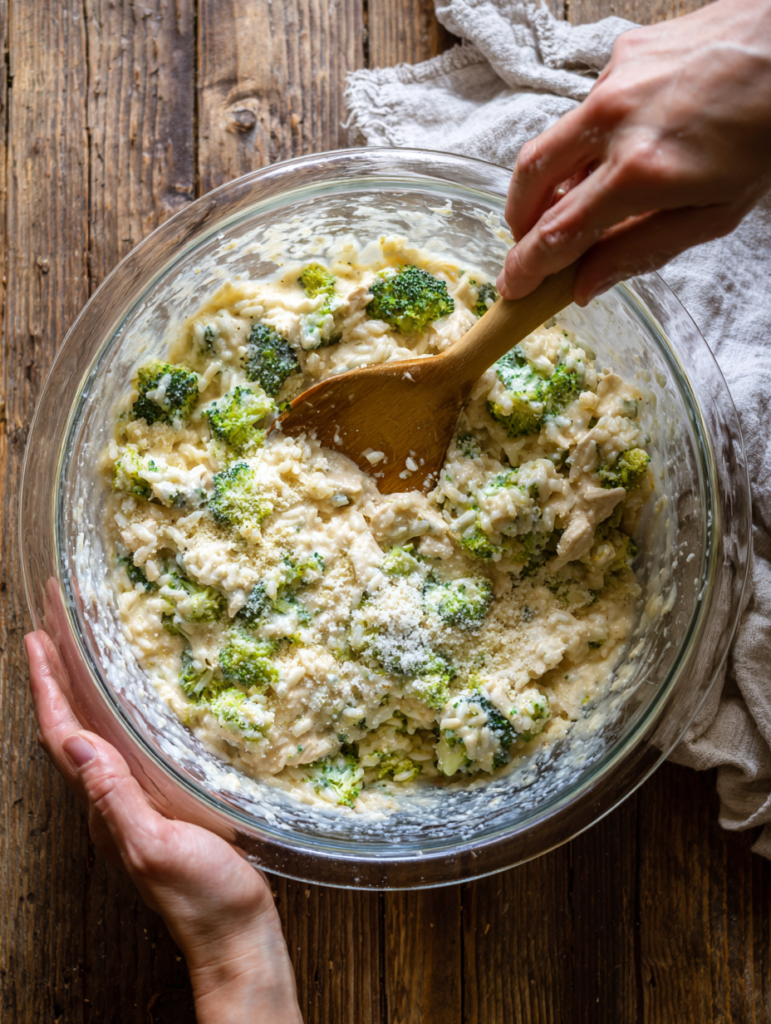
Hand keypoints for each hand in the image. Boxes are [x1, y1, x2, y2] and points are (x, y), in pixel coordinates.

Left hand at [25, 631, 302, 1023]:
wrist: (234, 932)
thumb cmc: (202, 896)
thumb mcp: (156, 845)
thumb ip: (115, 798)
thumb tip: (78, 742)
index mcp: (104, 806)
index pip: (62, 738)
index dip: (46, 688)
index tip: (36, 640)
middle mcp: (111, 801)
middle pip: (72, 730)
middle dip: (56, 679)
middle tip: (51, 629)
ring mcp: (136, 804)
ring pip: (97, 737)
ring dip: (82, 693)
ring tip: (81, 654)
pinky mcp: (164, 806)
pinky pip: (128, 749)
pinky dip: (118, 716)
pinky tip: (135, 703)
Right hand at [497, 0, 770, 304]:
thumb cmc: (767, 132)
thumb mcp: (714, 214)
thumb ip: (641, 251)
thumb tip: (586, 284)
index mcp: (640, 171)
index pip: (557, 232)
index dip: (526, 266)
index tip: (512, 286)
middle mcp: (616, 120)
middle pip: (530, 178)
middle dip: (518, 220)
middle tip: (529, 244)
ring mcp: (615, 80)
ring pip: (555, 140)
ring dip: (553, 180)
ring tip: (579, 200)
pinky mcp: (623, 53)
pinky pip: (587, 108)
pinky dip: (591, 140)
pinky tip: (623, 146)